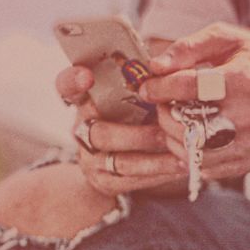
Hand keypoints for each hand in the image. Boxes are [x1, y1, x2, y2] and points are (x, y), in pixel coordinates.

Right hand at [56, 63, 188, 196]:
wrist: (120, 163)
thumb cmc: (134, 116)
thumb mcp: (133, 96)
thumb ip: (141, 83)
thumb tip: (165, 68)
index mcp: (84, 100)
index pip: (66, 86)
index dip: (73, 81)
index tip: (87, 76)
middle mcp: (82, 128)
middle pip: (102, 133)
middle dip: (138, 135)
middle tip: (166, 133)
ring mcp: (90, 158)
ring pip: (122, 161)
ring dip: (155, 160)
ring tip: (183, 155)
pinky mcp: (103, 181)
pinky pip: (131, 181)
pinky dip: (158, 175)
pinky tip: (179, 168)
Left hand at [140, 23, 249, 181]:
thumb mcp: (228, 38)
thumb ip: (189, 47)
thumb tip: (154, 65)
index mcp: (244, 80)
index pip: (190, 87)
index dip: (160, 87)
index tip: (145, 86)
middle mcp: (249, 117)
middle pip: (189, 124)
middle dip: (163, 114)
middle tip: (159, 104)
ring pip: (194, 151)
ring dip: (173, 138)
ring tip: (173, 119)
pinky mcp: (248, 163)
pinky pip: (206, 167)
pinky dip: (189, 154)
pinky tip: (189, 136)